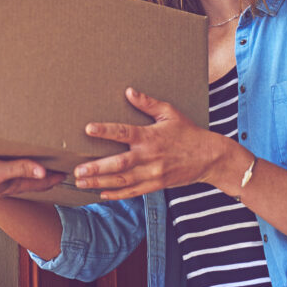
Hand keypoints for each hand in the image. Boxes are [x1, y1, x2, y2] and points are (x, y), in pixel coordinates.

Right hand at [0, 158, 64, 208]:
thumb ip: (19, 169)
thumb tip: (43, 172)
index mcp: (13, 184)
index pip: (41, 183)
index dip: (56, 177)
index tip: (69, 171)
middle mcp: (7, 187)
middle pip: (33, 183)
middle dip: (47, 177)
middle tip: (59, 168)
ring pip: (20, 181)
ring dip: (31, 175)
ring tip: (39, 166)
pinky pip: (5, 177)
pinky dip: (14, 172)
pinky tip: (8, 167)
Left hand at [73, 88, 229, 199]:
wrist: (209, 157)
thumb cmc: (188, 133)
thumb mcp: (170, 113)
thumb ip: (147, 103)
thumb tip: (129, 91)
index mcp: (150, 136)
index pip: (124, 132)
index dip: (106, 131)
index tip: (88, 129)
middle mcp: (149, 157)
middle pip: (119, 164)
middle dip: (96, 168)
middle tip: (77, 170)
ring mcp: (152, 174)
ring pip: (122, 181)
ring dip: (100, 183)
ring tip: (81, 182)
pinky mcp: (156, 185)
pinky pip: (133, 192)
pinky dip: (117, 195)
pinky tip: (101, 194)